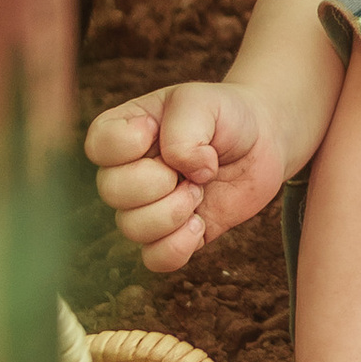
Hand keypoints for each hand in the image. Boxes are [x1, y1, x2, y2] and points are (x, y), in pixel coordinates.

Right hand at [84, 82, 288, 274]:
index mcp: (125, 132)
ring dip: (175, 210)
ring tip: (200, 190)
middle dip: (160, 180)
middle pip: (112, 191)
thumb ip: (184, 131)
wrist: (262, 140)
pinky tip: (201, 223)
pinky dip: (180, 246)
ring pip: (132, 228)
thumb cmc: (225, 116)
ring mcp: (147, 207)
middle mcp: (127, 173)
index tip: (159, 129)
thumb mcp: (202, 102)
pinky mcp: (172, 235)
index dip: (131, 143)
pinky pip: (156, 259)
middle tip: (193, 165)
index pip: (98, 146)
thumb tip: (186, 174)